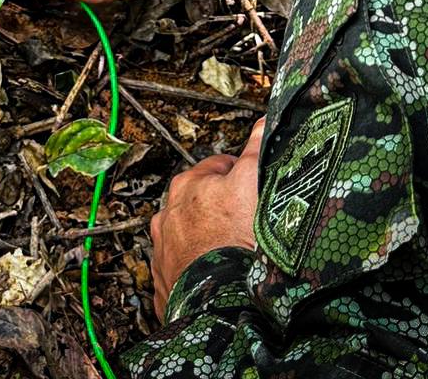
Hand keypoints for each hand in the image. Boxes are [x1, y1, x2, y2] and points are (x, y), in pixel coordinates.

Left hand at [150, 118, 264, 320]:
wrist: (222, 303)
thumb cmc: (236, 240)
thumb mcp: (253, 180)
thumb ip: (258, 146)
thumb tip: (263, 122)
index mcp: (185, 185)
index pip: (217, 168)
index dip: (241, 175)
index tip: (255, 187)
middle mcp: (167, 217)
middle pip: (201, 203)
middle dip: (222, 209)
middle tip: (248, 223)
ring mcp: (164, 254)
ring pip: (190, 238)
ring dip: (208, 242)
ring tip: (236, 254)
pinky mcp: (167, 287)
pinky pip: (186, 273)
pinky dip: (201, 274)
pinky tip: (221, 278)